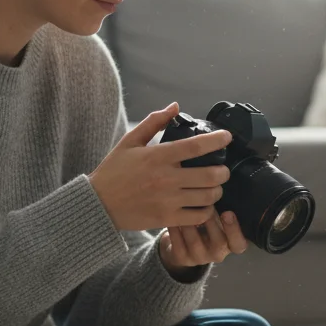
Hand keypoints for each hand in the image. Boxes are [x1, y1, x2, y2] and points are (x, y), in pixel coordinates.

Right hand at [89, 102, 232, 231]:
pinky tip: (204, 205)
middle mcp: (166, 178)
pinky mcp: (166, 218)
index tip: (227, 137)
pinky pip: (198, 217)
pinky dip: (207, 211)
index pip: (195, 146)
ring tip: (214, 188)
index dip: (216, 140)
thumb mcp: (129, 141)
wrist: (98, 204)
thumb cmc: (114, 171)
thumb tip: (175, 106)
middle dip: (223, 172)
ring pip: (207, 197)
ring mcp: (167, 200)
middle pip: (210, 175)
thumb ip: (153, 122)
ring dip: (217, 192)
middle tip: (223, 170)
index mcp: (158, 156)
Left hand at [159, 210, 249, 275]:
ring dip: (190, 222)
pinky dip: (175, 227)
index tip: (228, 213)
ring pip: (195, 241)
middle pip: (218, 243)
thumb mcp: (220, 217)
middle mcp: (218, 254)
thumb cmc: (208, 223)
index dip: (234, 230)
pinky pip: (177, 242)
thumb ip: (225, 207)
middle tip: (205, 204)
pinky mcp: (182, 258)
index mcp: (231, 244)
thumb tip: (221, 186)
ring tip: (184, 205)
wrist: (186, 242)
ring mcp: (199, 258)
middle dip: (211, 222)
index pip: (239, 244)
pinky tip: (171, 213)